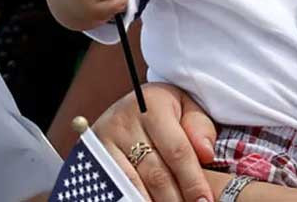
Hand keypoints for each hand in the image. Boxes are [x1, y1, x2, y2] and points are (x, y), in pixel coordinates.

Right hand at [92, 83, 217, 201]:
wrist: (131, 104)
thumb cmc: (166, 109)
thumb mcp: (187, 106)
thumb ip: (200, 127)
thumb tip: (206, 154)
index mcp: (152, 106)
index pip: (176, 150)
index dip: (192, 179)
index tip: (204, 200)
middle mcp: (123, 123)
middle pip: (155, 173)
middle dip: (175, 198)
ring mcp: (103, 142)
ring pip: (132, 184)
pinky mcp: (90, 158)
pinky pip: (113, 187)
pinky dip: (131, 197)